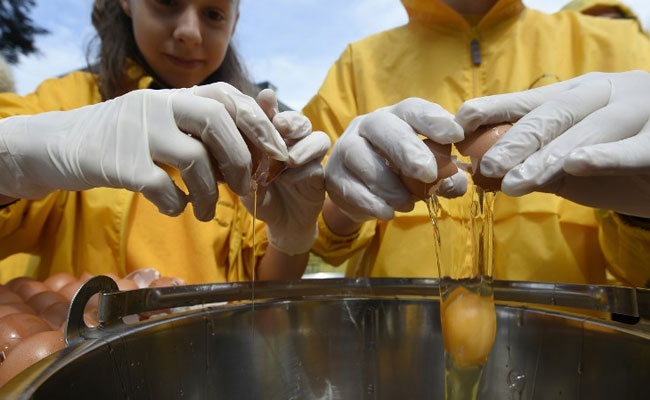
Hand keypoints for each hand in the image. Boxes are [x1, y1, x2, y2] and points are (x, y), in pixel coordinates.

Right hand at [0, 82, 287, 220]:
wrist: (64, 145)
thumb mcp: (165, 123)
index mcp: (175, 95)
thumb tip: (256, 149)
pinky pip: (163, 187)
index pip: (227, 97)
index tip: (278, 154)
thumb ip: (202, 130)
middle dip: (241, 159)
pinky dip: (177, 204)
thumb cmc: (128, 140)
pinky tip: (176, 208)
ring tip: (208, 212)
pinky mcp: (120, 163)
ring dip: (210, 194)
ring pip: (193, 159)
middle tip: (248, 189)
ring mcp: (138, 131)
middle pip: (215, 122)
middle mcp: (159, 104)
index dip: (259, 124)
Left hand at [242, 90, 330, 254]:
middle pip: (300, 121)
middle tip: (280, 125)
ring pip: (318, 138)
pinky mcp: (319, 176)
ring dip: (304, 145)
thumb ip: (242, 156)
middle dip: (291, 120)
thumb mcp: (243, 175)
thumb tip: (232, 135)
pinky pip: (317, 166)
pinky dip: (303, 170)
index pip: (274, 113)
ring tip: (289, 158)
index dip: (271, 104)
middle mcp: (294, 142)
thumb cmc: (259, 195)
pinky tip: (289, 178)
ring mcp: (309, 158)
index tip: (266, 98)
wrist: (280, 223)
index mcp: (273, 136)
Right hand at [324, 98, 465, 221]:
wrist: (366, 195)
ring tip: (407, 203)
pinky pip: (347, 185)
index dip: (433, 120)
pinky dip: (370, 202)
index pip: (413, 109)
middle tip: (427, 173)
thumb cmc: (404, 174)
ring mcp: (346, 147)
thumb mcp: (430, 173)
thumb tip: (457, 182)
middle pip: (381, 125)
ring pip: (359, 156)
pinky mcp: (333, 174)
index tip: (455, 136)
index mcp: (397, 116)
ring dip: (387, 183)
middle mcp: (368, 125)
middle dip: (405, 149)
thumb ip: (447, 177)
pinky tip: (388, 212)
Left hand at [456, 71, 649, 217]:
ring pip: (588, 130)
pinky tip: (578, 162)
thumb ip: (535, 163)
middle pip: (554, 114)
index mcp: (575, 96)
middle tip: (487, 167)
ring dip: (549, 156)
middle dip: (517, 140)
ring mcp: (636, 111)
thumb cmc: (615, 160)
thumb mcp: (569, 162)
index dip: (492, 109)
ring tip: (517, 180)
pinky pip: (634, 148)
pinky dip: (606, 155)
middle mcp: (604, 95)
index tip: (459, 124)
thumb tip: (482, 174)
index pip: (527, 100)